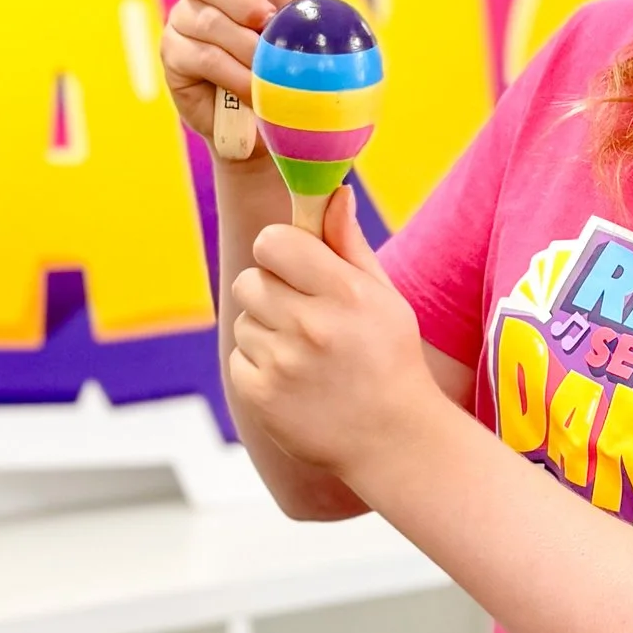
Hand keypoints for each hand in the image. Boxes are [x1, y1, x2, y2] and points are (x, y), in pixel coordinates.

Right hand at [161, 0, 310, 141]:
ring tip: (270, 65)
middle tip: (269, 21)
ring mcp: (181, 21)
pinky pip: (199, 55)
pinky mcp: (173, 57)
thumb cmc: (291, 51)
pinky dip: (233, 71)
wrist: (284, 117)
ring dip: (244, 43)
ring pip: (203, 17)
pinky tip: (252, 87)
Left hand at [227, 191, 433, 487]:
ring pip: (242, 321)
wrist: (394, 440)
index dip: (280, 251)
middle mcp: (311, 325)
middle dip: (270, 292)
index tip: (296, 266)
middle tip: (303, 316)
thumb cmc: (391, 359)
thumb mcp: (384, 297)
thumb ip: (349, 244)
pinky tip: (294, 381)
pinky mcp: (261, 396)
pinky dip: (259, 367)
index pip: (273, 242)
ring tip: (305, 355)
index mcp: (345, 292)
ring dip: (266, 332)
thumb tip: (333, 192)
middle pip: (250, 280)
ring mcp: (283, 363)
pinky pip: (239, 358)